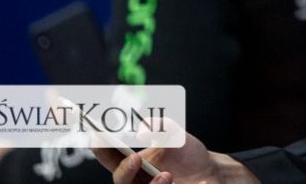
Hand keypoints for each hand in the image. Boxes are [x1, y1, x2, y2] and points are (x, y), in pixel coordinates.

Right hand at [92, 129, 254, 183]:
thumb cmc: (186, 152)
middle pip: (119, 181)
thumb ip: (161, 127)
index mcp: (133, 162)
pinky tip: (173, 178)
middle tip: (136, 158)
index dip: (100, 149)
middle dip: (123, 171)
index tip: (96, 136)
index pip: (110, 157)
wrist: (208, 170)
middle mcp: (135, 179)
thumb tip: (143, 131)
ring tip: (167, 174)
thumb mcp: (177, 134)